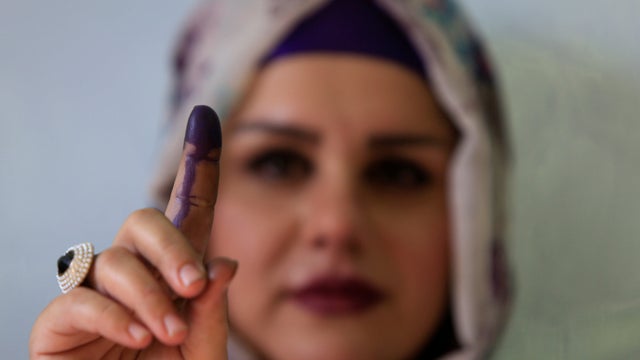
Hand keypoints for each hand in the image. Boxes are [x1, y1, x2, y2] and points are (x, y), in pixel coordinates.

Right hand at [30, 106, 234, 358]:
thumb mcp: (202, 356)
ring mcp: (95, 295)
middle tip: (192, 284)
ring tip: (166, 332)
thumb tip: (223, 263)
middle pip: (143, 219)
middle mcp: (135, 275)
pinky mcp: (59, 323)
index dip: (199, 166)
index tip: (206, 116)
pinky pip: (78, 298)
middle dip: (171, 245)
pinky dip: (111, 315)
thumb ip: (213, 317)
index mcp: (175, 277)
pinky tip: (136, 337)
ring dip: (147, 293)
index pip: (190, 214)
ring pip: (114, 260)